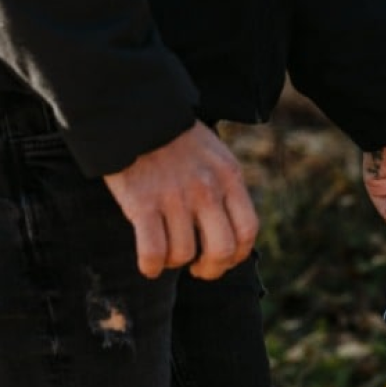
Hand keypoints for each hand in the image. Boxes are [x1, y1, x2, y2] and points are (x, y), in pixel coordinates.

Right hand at [103, 122, 258, 280]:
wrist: (137, 117)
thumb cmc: (176, 141)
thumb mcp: (215, 156)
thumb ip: (226, 188)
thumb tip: (229, 232)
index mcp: (230, 177)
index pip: (248, 231)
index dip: (237, 255)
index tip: (222, 259)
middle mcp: (207, 189)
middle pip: (223, 251)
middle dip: (211, 269)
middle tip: (197, 267)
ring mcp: (175, 197)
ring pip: (184, 255)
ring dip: (175, 262)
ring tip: (168, 253)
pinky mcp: (143, 204)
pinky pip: (153, 252)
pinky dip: (151, 266)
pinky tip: (149, 264)